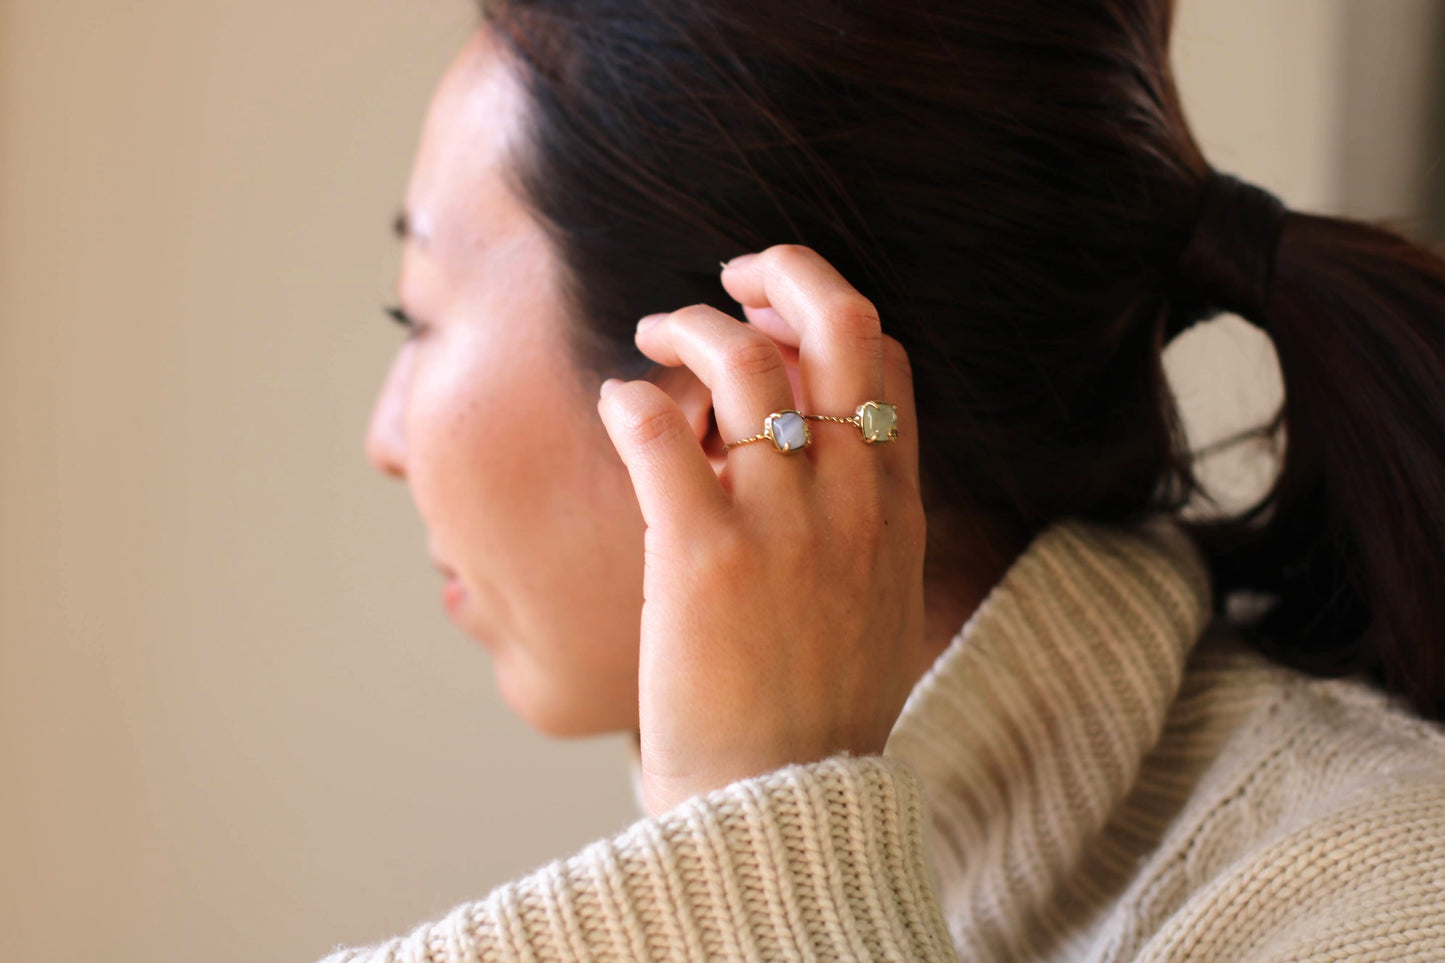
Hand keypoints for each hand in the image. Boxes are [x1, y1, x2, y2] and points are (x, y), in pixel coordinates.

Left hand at [596, 244, 928, 818]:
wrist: (783, 804)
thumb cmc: (817, 710)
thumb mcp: (878, 601)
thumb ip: (864, 520)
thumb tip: (816, 453)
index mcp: (895, 507)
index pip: (885, 362)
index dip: (829, 317)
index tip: (777, 321)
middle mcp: (850, 498)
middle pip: (839, 326)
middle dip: (783, 271)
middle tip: (729, 275)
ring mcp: (781, 523)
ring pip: (741, 361)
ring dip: (687, 326)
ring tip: (652, 339)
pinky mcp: (701, 556)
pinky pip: (657, 431)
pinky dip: (629, 399)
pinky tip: (617, 408)